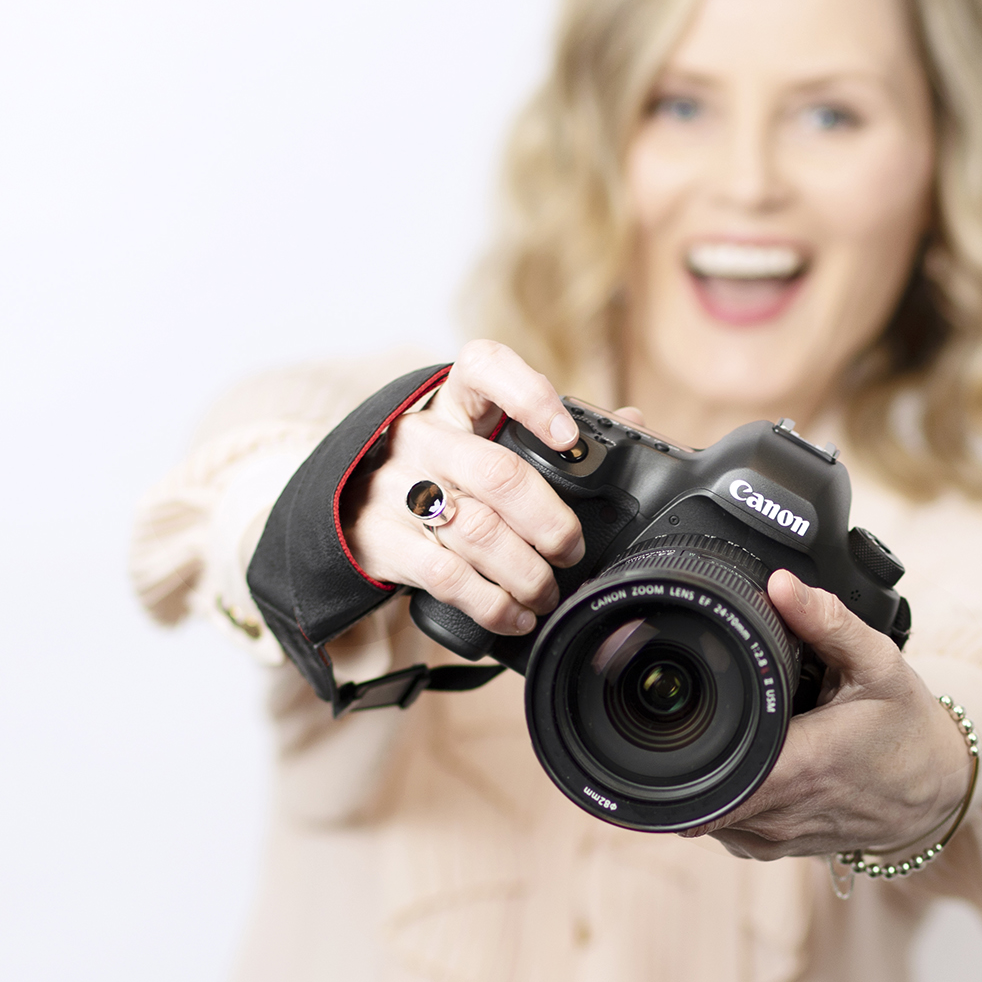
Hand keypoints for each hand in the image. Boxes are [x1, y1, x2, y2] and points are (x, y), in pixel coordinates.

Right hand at [342, 338, 640, 636]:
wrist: (350, 506)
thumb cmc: (442, 471)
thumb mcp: (483, 437)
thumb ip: (550, 431)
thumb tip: (631, 421)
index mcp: (456, 402)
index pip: (485, 367)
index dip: (531, 396)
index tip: (568, 438)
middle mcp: (424, 437)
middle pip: (498, 473)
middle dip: (550, 522)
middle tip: (571, 550)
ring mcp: (397, 487)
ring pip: (478, 531)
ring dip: (526, 573)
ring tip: (546, 592)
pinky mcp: (383, 539)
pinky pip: (447, 576)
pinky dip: (492, 603)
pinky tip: (515, 614)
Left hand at [680, 572, 973, 861]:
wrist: (938, 790)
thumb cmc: (909, 728)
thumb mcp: (879, 664)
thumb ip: (827, 621)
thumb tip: (780, 585)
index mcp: (801, 767)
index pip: (707, 777)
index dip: (677, 748)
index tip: (679, 714)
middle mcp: (781, 812)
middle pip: (695, 792)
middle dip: (685, 753)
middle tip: (699, 711)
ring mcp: (775, 837)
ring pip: (703, 812)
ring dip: (703, 775)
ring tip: (727, 735)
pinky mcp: (774, 847)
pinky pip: (722, 826)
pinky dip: (720, 795)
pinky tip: (743, 763)